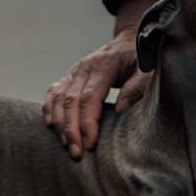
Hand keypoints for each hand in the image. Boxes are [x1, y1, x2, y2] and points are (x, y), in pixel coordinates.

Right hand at [42, 0, 155, 159]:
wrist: (129, 41)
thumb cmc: (140, 60)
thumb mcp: (146, 71)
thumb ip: (136, 89)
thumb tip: (120, 111)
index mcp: (103, 66)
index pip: (89, 98)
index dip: (87, 123)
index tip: (90, 145)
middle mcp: (83, 68)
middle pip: (70, 101)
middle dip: (71, 130)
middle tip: (76, 154)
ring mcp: (73, 72)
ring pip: (58, 98)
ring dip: (59, 125)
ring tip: (66, 146)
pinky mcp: (68, 77)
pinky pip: (53, 93)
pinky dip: (49, 110)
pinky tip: (52, 127)